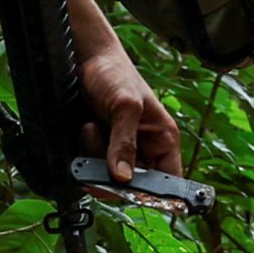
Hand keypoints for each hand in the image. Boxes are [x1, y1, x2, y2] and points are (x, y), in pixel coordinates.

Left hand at [71, 4, 186, 185]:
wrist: (86, 59)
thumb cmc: (116, 74)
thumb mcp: (125, 106)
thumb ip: (125, 143)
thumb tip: (123, 178)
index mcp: (163, 140)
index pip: (168, 180)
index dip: (156, 193)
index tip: (133, 192)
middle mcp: (144, 150)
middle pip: (134, 185)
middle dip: (114, 174)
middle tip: (99, 160)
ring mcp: (120, 151)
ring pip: (109, 178)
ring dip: (95, 160)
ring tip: (92, 130)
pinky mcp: (99, 150)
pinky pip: (91, 167)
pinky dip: (85, 153)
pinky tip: (87, 129)